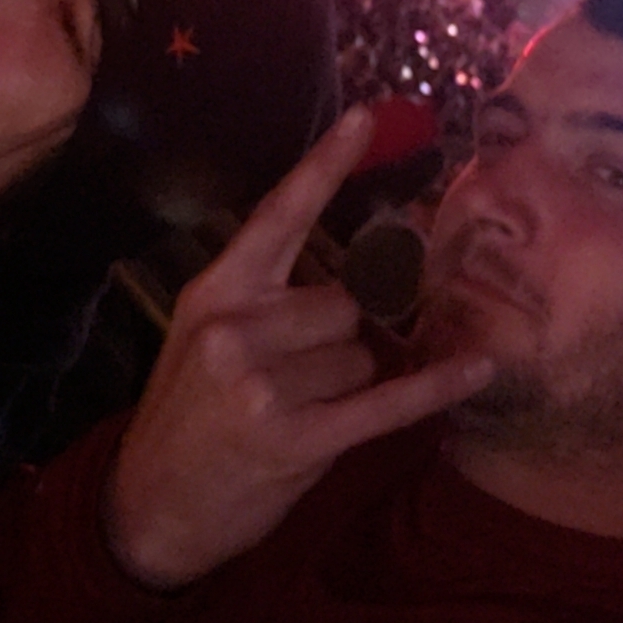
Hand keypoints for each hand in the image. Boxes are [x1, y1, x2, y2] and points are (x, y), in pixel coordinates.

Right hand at [103, 105, 494, 588]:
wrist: (148, 506)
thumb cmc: (188, 416)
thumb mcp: (204, 340)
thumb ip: (267, 302)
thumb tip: (360, 280)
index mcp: (216, 292)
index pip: (278, 215)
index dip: (325, 165)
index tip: (366, 116)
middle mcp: (237, 328)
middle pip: (344, 303)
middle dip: (345, 337)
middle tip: (305, 377)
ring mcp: (263, 385)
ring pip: (362, 355)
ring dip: (351, 383)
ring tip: (301, 413)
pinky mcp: (295, 439)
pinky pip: (384, 403)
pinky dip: (433, 387)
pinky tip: (475, 367)